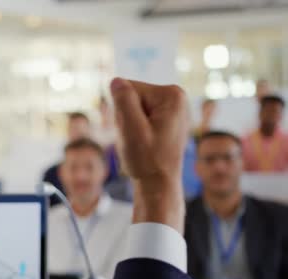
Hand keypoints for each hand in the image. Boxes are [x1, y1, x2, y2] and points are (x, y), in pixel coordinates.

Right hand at [110, 78, 187, 233]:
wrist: (158, 185)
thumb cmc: (146, 160)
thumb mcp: (131, 129)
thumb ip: (123, 101)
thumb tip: (116, 80)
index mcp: (171, 94)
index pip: (128, 89)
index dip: (123, 111)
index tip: (135, 132)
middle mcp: (176, 96)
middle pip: (131, 97)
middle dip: (126, 118)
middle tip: (137, 140)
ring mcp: (172, 108)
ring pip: (133, 108)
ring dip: (130, 125)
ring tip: (141, 144)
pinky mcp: (166, 118)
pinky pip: (139, 117)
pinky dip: (136, 130)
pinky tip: (144, 144)